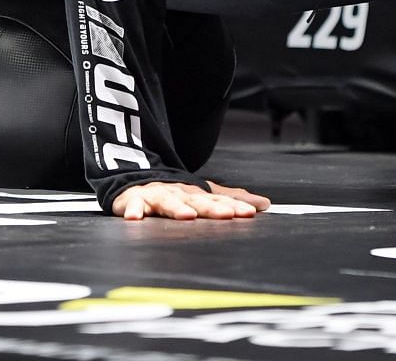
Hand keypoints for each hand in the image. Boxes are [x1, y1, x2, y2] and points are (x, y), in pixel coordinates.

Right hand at [110, 180, 271, 220]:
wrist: (135, 177)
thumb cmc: (173, 193)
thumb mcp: (203, 196)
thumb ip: (231, 200)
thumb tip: (264, 204)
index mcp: (195, 194)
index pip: (217, 201)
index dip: (233, 207)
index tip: (250, 213)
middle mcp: (177, 193)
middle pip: (195, 201)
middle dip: (211, 208)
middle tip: (227, 215)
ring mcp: (155, 196)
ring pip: (167, 201)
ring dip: (176, 208)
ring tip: (187, 216)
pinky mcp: (132, 200)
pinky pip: (131, 205)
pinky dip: (132, 210)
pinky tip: (135, 217)